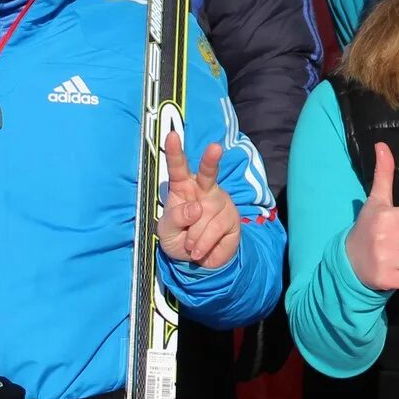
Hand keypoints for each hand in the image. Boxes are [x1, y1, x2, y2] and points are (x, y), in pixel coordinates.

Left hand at [157, 132, 242, 268]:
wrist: (198, 262)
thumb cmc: (178, 238)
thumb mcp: (166, 231)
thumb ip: (174, 218)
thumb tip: (195, 208)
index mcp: (182, 187)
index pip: (178, 168)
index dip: (174, 152)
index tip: (172, 136)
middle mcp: (203, 190)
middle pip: (208, 172)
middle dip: (211, 160)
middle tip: (215, 148)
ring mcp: (219, 202)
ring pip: (204, 216)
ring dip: (193, 236)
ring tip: (190, 245)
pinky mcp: (232, 218)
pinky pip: (215, 229)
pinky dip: (202, 244)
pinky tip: (199, 250)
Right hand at [345, 142, 398, 292]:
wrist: (348, 261)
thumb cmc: (368, 227)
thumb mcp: (376, 200)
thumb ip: (383, 173)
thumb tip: (382, 145)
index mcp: (386, 215)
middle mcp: (385, 236)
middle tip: (398, 242)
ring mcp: (385, 259)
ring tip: (396, 255)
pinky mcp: (386, 279)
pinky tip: (393, 268)